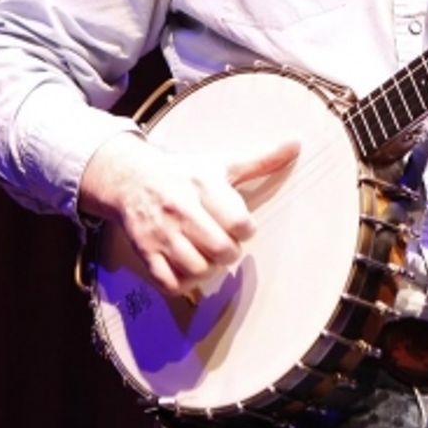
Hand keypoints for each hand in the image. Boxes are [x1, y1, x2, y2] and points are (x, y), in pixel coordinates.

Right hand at [79, 131, 300, 297]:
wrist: (131, 178)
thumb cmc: (184, 172)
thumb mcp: (222, 163)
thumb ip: (261, 160)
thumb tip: (296, 143)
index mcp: (204, 186)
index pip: (239, 222)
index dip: (246, 229)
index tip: (241, 225)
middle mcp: (182, 209)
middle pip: (220, 249)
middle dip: (230, 251)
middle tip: (225, 243)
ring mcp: (162, 233)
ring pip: (197, 269)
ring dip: (209, 269)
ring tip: (208, 256)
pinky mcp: (145, 252)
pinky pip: (169, 283)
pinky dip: (184, 284)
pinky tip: (189, 269)